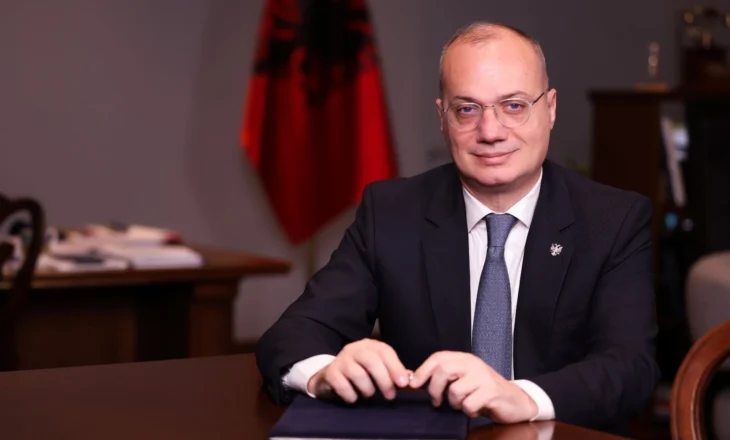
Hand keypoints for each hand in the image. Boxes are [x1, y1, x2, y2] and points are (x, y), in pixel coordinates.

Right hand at [306, 339, 410, 402]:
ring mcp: (341, 359)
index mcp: (370, 346)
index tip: (403, 383)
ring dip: (367, 389)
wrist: (331, 376)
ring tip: (368, 395)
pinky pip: (342, 384)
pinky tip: (353, 398)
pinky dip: (350, 395)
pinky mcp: (330, 372)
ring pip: (357, 373)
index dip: (395, 366)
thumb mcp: (377, 369)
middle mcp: (355, 349)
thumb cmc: (360, 373)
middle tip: (390, 396)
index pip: (385, 351)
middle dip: (383, 380)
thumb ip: (392, 373)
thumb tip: (410, 380)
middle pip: (371, 360)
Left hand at [409, 351, 536, 422]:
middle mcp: (473, 364)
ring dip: (455, 404)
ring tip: (464, 404)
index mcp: (464, 359)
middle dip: (434, 389)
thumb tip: (413, 380)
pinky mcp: (491, 391)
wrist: (515, 401)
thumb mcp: (463, 380)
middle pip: (443, 371)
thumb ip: (444, 378)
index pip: (438, 358)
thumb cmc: (484, 392)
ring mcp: (483, 377)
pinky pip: (469, 404)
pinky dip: (469, 411)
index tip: (413, 385)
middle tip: (437, 401)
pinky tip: (477, 409)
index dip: (423, 371)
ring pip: (455, 391)